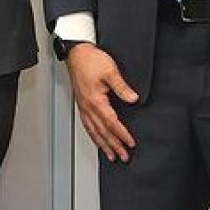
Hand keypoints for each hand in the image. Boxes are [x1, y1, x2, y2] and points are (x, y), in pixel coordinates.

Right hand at [67, 41, 138, 162]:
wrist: (76, 53)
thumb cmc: (91, 60)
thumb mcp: (110, 71)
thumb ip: (122, 87)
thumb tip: (133, 98)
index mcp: (95, 100)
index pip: (111, 122)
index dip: (122, 134)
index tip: (130, 143)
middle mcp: (88, 106)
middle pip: (102, 131)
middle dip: (113, 145)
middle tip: (123, 157)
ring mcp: (83, 106)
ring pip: (93, 130)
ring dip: (102, 144)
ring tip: (110, 155)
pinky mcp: (81, 103)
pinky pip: (86, 124)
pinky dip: (92, 135)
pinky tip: (96, 139)